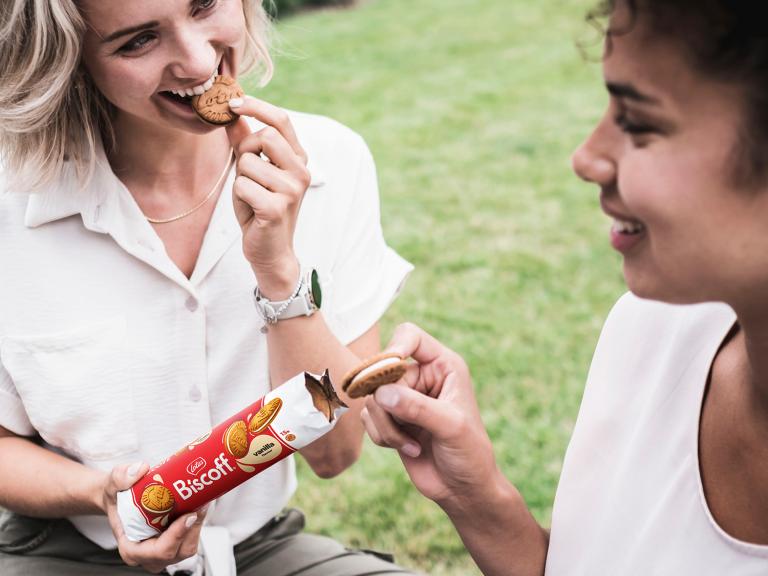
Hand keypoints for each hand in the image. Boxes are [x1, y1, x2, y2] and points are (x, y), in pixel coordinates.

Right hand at [102, 462, 206, 572]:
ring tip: (202, 500)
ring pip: (188, 545)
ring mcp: (163, 551)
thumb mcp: (112, 483)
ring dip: (198, 524)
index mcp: (132, 549)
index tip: (188, 515)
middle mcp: (149, 555)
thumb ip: (121, 476)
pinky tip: (200, 503)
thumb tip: (141, 469)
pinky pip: (191, 538)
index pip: (158, 551)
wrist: (120, 497)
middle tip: (201, 503)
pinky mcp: (174, 542)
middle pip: (179, 550)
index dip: (177, 536)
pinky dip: (198, 522)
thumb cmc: (115, 497)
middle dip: (193, 527)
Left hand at [226, 97, 310, 298]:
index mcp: (298, 159)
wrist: (270, 250)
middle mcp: (300, 171)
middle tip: (246, 173)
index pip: (281, 120)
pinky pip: (243, 185)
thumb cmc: (260, 209)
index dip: (256, 106)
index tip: (233, 103)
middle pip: (264, 136)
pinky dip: (239, 197)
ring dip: (241, 179)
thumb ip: (245, 142)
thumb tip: (233, 113)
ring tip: (251, 197)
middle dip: (245, 150)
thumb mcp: (252, 171)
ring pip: (248, 162)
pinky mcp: (277, 207)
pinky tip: (251, 211)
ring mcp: (291, 190)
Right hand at [361, 323, 500, 507]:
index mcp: (443, 365)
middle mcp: (422, 376)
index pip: (410, 336)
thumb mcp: (450, 426)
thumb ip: (417, 407)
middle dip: (388, 403)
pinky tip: (408, 448)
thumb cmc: (469, 453)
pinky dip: (382, 436)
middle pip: (382, 371)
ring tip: (412, 444)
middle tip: (400, 423)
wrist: (463, 489)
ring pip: (372, 397)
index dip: (395, 348)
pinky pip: (368, 417)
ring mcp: (404, 397)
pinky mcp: (391, 418)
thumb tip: (380, 394)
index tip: (386, 371)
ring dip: (386, 425)